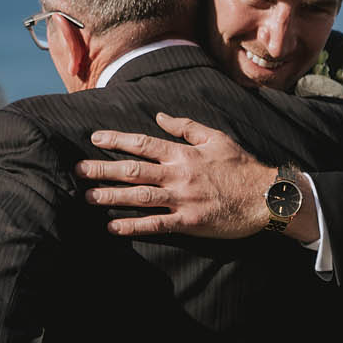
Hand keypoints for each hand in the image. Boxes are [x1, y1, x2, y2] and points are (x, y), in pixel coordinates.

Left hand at [77, 113, 302, 239]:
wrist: (265, 197)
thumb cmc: (241, 166)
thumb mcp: (215, 137)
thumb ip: (185, 126)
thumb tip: (159, 116)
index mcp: (183, 153)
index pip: (142, 144)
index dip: (116, 140)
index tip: (94, 139)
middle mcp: (178, 175)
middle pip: (132, 170)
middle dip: (102, 169)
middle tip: (77, 170)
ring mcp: (182, 200)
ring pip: (139, 197)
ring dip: (110, 197)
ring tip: (86, 197)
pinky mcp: (188, 222)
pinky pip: (155, 225)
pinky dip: (133, 226)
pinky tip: (113, 227)